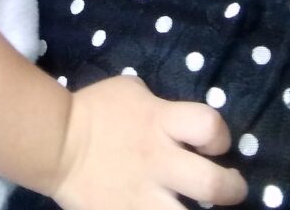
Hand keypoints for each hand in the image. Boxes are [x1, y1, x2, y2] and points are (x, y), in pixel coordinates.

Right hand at [51, 77, 246, 208]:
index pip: (210, 127)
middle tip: (229, 188)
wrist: (55, 143)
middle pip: (215, 186)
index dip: (221, 137)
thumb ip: (162, 107)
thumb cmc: (95, 110)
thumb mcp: (133, 92)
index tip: (214, 146)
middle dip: (233, 189)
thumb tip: (180, 123)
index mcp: (160, 122)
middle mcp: (160, 162)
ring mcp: (144, 197)